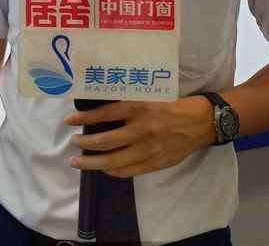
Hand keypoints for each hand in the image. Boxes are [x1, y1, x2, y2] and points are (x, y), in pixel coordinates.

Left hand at [63, 96, 214, 177]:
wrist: (199, 122)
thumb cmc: (172, 105)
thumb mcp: (149, 96)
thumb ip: (128, 102)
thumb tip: (101, 108)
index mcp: (138, 108)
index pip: (104, 114)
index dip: (83, 118)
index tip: (69, 120)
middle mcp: (140, 129)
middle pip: (105, 141)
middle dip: (84, 143)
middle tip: (73, 142)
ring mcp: (147, 149)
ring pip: (113, 161)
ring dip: (92, 162)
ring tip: (77, 161)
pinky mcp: (154, 163)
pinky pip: (127, 171)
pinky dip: (112, 171)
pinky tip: (103, 169)